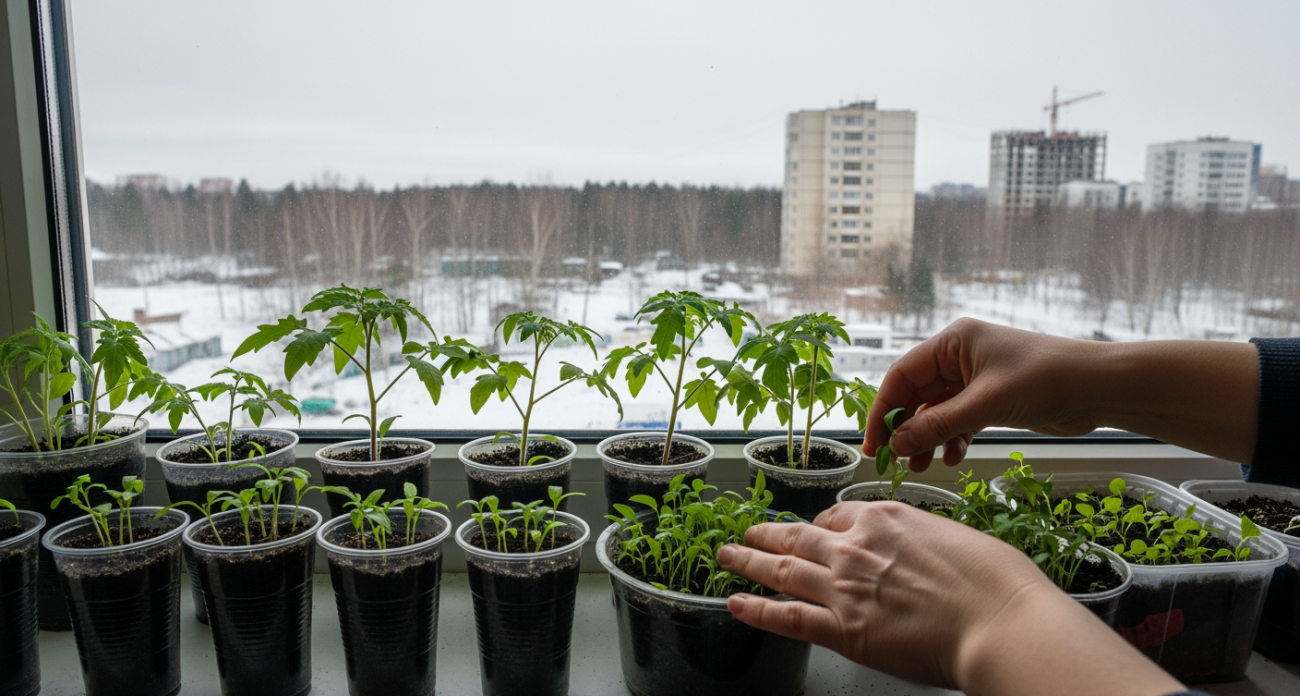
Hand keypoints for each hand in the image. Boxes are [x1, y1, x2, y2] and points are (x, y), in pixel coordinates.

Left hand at [716, 501, 1184, 695]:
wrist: (1001, 621)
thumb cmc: (996, 583)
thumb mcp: (957, 537)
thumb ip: (923, 540)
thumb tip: (921, 549)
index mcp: (885, 518)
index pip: (836, 515)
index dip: (817, 524)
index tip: (807, 529)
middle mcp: (855, 546)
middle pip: (798, 535)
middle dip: (769, 534)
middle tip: (747, 532)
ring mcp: (844, 587)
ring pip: (782, 569)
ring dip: (749, 562)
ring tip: (728, 556)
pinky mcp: (842, 629)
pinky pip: (787, 617)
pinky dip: (757, 609)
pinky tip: (736, 603)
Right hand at [863, 318, 1105, 471]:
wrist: (1100, 387)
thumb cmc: (1046, 379)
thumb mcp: (986, 404)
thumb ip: (938, 425)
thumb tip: (898, 444)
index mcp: (952, 342)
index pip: (901, 375)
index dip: (882, 409)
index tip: (874, 443)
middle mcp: (959, 357)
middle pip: (916, 395)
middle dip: (906, 428)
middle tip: (896, 461)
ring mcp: (975, 378)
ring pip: (936, 411)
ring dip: (927, 438)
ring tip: (922, 466)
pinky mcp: (991, 398)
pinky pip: (958, 420)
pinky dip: (952, 438)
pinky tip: (954, 457)